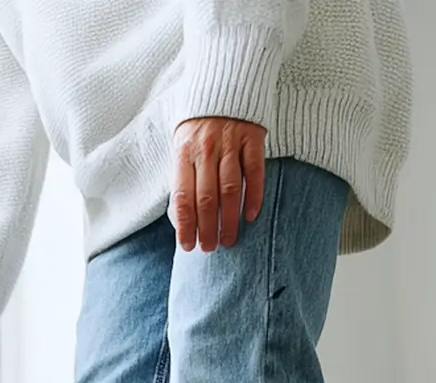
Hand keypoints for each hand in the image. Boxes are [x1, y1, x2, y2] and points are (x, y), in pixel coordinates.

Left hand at [172, 117, 267, 251]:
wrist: (225, 80)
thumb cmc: (199, 120)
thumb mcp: (181, 142)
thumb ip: (182, 174)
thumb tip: (181, 216)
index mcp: (183, 151)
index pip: (182, 196)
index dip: (185, 225)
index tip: (187, 246)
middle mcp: (206, 148)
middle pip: (206, 198)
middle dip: (207, 228)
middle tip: (210, 249)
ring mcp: (230, 143)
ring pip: (230, 189)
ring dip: (229, 219)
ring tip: (229, 240)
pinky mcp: (253, 137)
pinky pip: (255, 172)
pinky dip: (254, 196)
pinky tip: (251, 216)